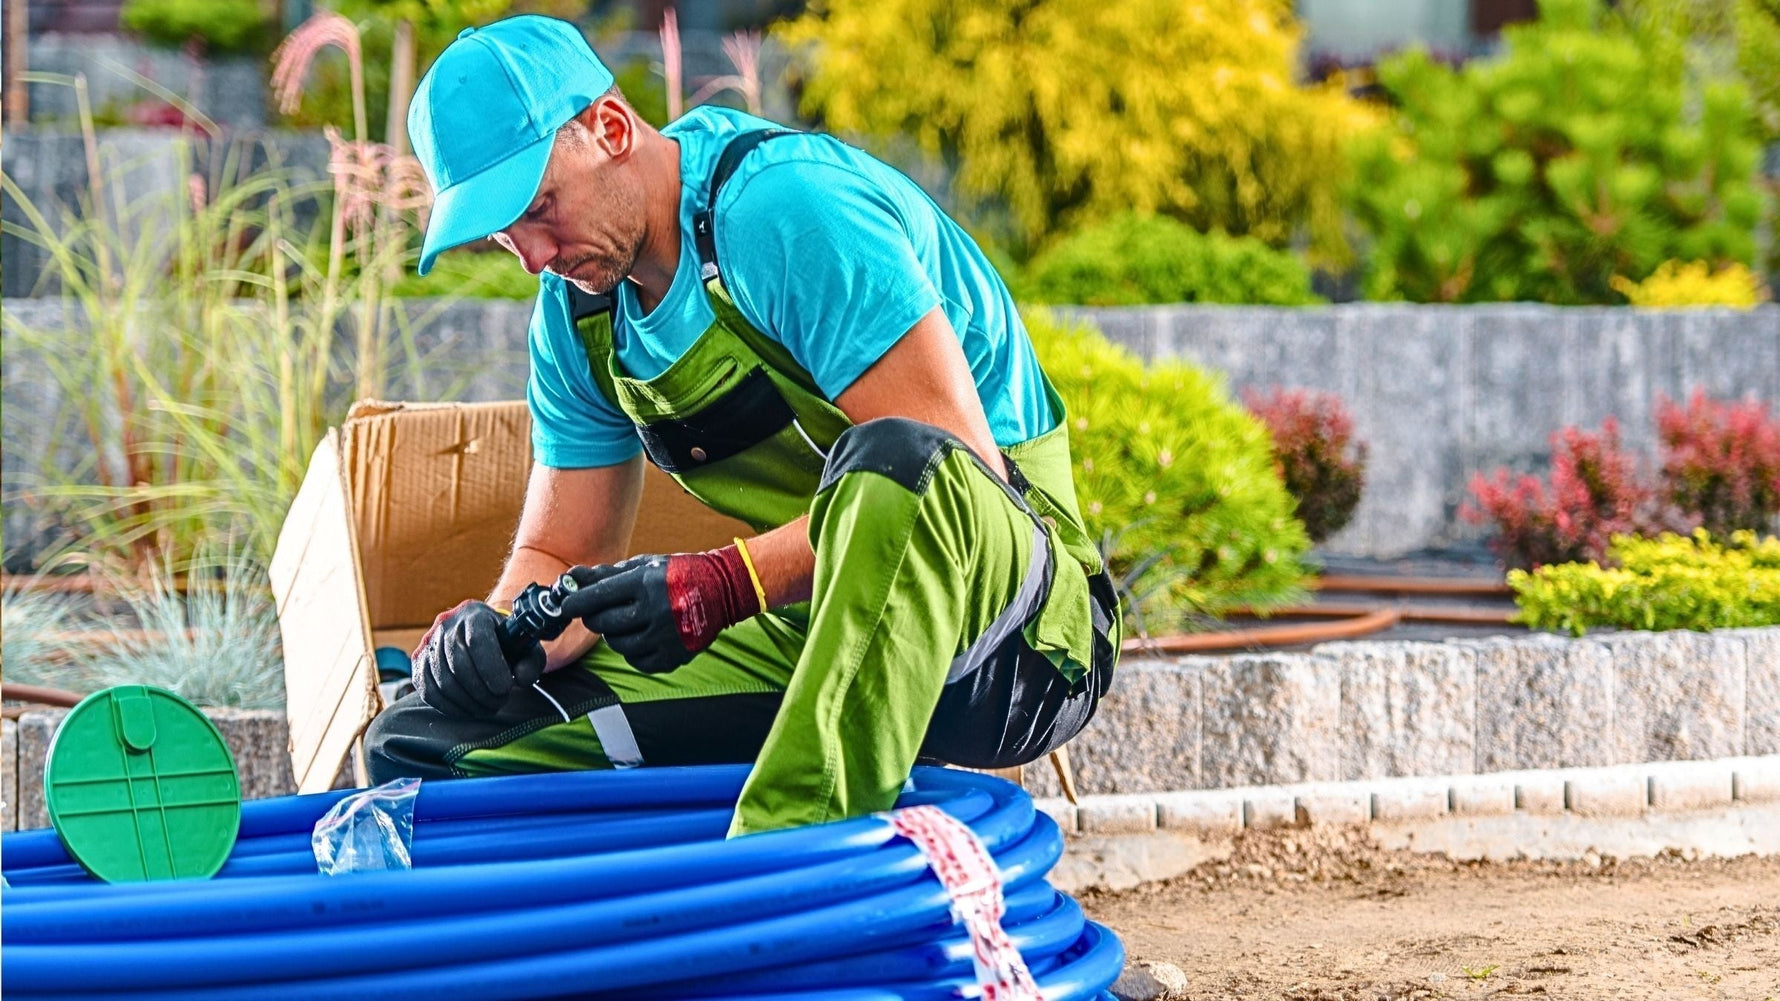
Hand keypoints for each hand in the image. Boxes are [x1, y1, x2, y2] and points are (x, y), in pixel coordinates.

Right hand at [411, 600, 545, 717]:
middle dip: (481, 692)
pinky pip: (429, 691)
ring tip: (486, 709)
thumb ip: (530, 662)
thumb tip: (521, 679)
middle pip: (459, 664)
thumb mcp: (524, 647)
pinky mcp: (418, 663)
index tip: (505, 689)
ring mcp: (428, 643)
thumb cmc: (504, 643)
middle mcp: (447, 624)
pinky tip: (467, 710)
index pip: (478, 640)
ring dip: (467, 702)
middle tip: (498, 704)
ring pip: (443, 680)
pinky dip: (449, 706)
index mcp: (475, 614)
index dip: (491, 668)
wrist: (477, 635)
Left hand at [562, 546, 759, 673]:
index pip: (598, 596)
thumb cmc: (677, 575)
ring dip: (615, 635)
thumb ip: (606, 575)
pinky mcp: (673, 657)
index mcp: (647, 583)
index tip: (567, 606)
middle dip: (595, 618)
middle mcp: (656, 611)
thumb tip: (571, 578)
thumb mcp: (644, 566)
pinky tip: (644, 637)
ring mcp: (665, 637)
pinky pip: (636, 661)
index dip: (576, 603)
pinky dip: (634, 651)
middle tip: (600, 613)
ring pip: (618, 645)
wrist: (722, 591)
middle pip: (604, 624)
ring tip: (628, 622)